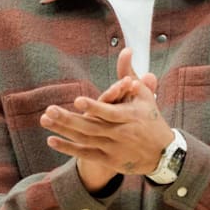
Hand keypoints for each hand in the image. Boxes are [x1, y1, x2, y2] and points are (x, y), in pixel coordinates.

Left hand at [42, 48, 168, 189]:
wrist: (163, 153)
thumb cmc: (150, 118)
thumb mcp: (143, 94)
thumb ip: (129, 73)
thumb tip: (126, 49)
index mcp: (131, 116)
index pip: (110, 112)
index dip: (95, 107)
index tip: (78, 100)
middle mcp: (121, 133)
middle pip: (92, 127)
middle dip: (69, 120)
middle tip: (49, 110)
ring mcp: (114, 148)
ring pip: (85, 140)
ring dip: (64, 131)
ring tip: (45, 120)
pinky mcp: (109, 160)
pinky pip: (86, 154)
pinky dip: (69, 148)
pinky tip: (51, 140)